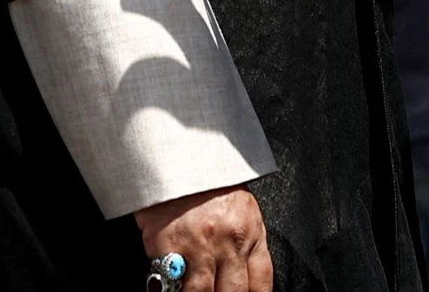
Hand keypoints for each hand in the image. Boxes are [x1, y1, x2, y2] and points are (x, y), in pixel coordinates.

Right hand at [134, 184, 268, 291]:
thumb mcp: (243, 209)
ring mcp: (198, 246)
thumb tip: (249, 282)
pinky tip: (175, 288)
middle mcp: (228, 242)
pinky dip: (173, 290)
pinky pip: (171, 284)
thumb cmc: (209, 180)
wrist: (177, 151)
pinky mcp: (167, 245)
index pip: (261, 284)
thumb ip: (249, 245)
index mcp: (250, 232)